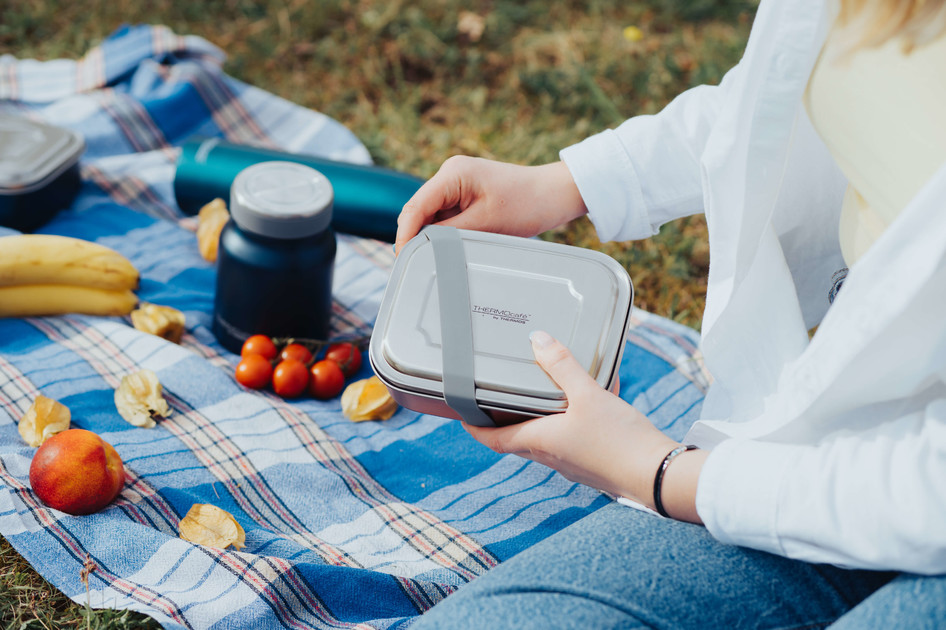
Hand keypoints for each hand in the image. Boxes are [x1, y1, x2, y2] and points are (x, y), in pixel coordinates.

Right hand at [395, 158, 587, 253]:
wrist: (554, 194)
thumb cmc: (526, 204)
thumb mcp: (484, 224)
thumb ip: (449, 234)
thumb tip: (422, 247)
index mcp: (452, 174)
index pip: (416, 207)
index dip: (405, 234)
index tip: (402, 259)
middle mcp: (450, 174)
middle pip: (419, 211)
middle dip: (416, 236)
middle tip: (415, 265)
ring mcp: (457, 184)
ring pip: (431, 216)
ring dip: (432, 235)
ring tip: (436, 258)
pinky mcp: (465, 194)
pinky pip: (446, 216)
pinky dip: (445, 232)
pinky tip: (450, 247)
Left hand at [464, 331, 706, 521]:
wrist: (659, 477)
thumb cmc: (619, 440)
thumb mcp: (589, 395)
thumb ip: (564, 366)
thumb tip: (538, 339)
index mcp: (540, 442)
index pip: (493, 440)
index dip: (474, 428)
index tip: (462, 416)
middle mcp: (551, 458)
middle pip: (517, 439)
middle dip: (506, 420)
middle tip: (500, 398)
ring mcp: (573, 465)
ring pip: (546, 440)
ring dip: (540, 420)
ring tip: (547, 393)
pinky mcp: (594, 466)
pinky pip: (572, 442)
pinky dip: (570, 423)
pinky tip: (590, 404)